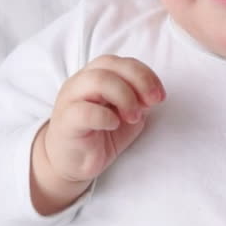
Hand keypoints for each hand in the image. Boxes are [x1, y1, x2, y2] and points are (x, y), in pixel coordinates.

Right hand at [32, 55, 163, 212]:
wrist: (72, 163)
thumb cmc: (99, 136)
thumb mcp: (126, 115)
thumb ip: (138, 101)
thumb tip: (151, 95)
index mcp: (95, 77)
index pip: (121, 62)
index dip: (144, 73)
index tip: (160, 95)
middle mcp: (80, 82)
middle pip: (109, 64)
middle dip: (138, 80)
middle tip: (152, 102)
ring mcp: (70, 99)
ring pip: (97, 80)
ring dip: (124, 96)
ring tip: (133, 117)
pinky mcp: (65, 121)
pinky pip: (84, 111)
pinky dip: (105, 116)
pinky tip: (114, 125)